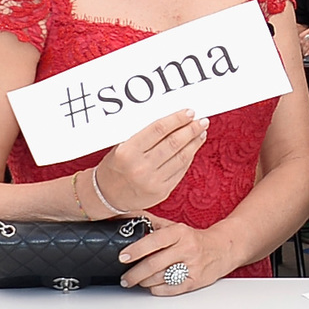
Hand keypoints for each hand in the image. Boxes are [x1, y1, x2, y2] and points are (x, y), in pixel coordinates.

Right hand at [93, 109, 209, 212]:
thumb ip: (144, 136)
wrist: (107, 195)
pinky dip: (189, 158)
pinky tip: (193, 148)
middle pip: (173, 143)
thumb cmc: (115, 166)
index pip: (158, 130)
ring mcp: (153, 181)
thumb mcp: (121, 147)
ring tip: (201, 132)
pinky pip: (180, 171)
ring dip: (194, 143)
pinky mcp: (162, 191)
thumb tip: (171, 121)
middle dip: (191, 130)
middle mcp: (141, 167)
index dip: (176, 119)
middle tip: (201, 121)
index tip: (189, 112)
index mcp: (128, 152)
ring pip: (181, 157)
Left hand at [119, 216, 237, 294]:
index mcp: (179, 232)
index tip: (123, 257)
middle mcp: (187, 249)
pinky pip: (170, 289)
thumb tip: (120, 214)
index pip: (154, 241)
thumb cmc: (193, 238)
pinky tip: (153, 285)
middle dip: (135, 274)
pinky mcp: (195, 281)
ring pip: (160, 278)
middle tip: (125, 278)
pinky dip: (157, 289)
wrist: (223, 249)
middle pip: (154, 264)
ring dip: (144, 282)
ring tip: (138, 280)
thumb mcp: (172, 226)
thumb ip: (147, 220)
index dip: (136, 250)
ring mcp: (192, 266)